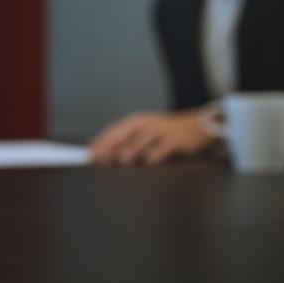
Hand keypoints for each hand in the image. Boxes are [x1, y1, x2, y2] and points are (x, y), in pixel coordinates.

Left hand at [89, 110, 214, 165]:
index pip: (113, 131)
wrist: (193, 126)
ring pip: (141, 141)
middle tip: (100, 157)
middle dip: (111, 146)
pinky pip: (162, 148)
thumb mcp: (140, 131)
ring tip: (122, 159)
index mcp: (134, 121)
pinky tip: (148, 161)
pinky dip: (154, 155)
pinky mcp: (174, 140)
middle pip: (124, 135)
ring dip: (131, 151)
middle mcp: (145, 124)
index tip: (90, 153)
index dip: (101, 142)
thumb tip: (92, 144)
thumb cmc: (160, 132)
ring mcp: (160, 131)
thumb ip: (119, 138)